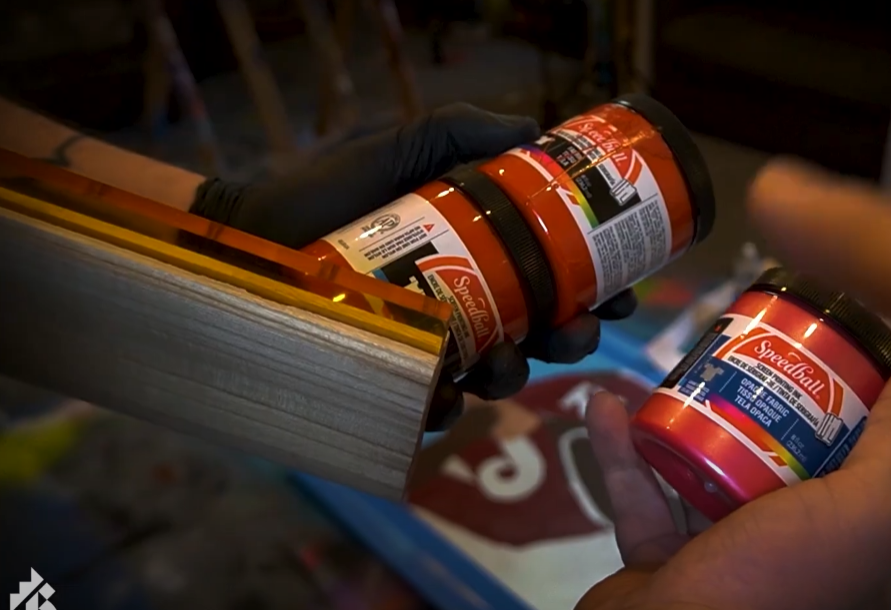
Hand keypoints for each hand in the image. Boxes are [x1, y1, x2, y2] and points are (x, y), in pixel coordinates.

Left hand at [190, 104, 636, 423]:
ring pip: (498, 375)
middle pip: (542, 331)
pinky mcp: (390, 385)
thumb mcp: (391, 149)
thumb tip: (534, 126)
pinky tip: (445, 395)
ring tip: (503, 361)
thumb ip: (455, 132)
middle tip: (578, 328)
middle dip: (574, 337)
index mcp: (476, 252)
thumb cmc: (314, 193)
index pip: (553, 275)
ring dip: (516, 374)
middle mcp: (462, 303)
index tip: (621, 290)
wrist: (241, 238)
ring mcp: (429, 350)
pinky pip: (432, 410)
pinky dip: (445, 410)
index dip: (596, 287)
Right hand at [580, 353, 890, 609]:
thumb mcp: (867, 508)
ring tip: (672, 366)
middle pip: (775, 457)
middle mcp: (792, 558)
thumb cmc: (781, 580)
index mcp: (852, 551)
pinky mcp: (660, 563)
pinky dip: (621, 453)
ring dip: (680, 418)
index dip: (845, 400)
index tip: (821, 343)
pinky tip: (606, 407)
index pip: (859, 461)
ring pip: (703, 470)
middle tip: (741, 344)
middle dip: (756, 398)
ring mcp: (723, 561)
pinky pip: (641, 496)